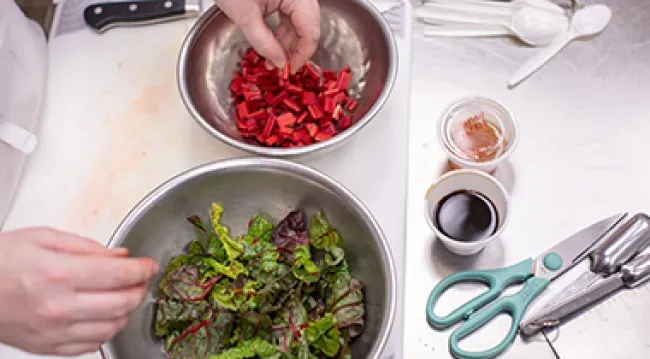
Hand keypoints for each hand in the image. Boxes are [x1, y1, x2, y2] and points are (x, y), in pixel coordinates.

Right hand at [0, 227, 158, 355]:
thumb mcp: (42, 237)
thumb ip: (87, 247)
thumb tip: (121, 255)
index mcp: (58, 273)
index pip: (119, 274)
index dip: (143, 269)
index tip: (150, 265)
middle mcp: (58, 306)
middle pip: (122, 302)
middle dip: (140, 288)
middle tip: (141, 279)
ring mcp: (53, 331)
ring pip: (112, 327)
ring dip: (127, 310)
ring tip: (125, 295)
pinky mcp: (47, 347)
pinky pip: (91, 345)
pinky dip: (106, 330)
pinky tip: (104, 315)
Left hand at [217, 0, 320, 70]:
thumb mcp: (246, 17)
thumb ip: (264, 43)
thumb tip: (279, 63)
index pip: (310, 32)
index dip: (301, 55)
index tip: (289, 70)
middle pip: (308, 28)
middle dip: (293, 50)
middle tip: (278, 66)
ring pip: (299, 24)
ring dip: (287, 43)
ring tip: (271, 58)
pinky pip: (290, 16)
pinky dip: (282, 31)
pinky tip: (272, 43)